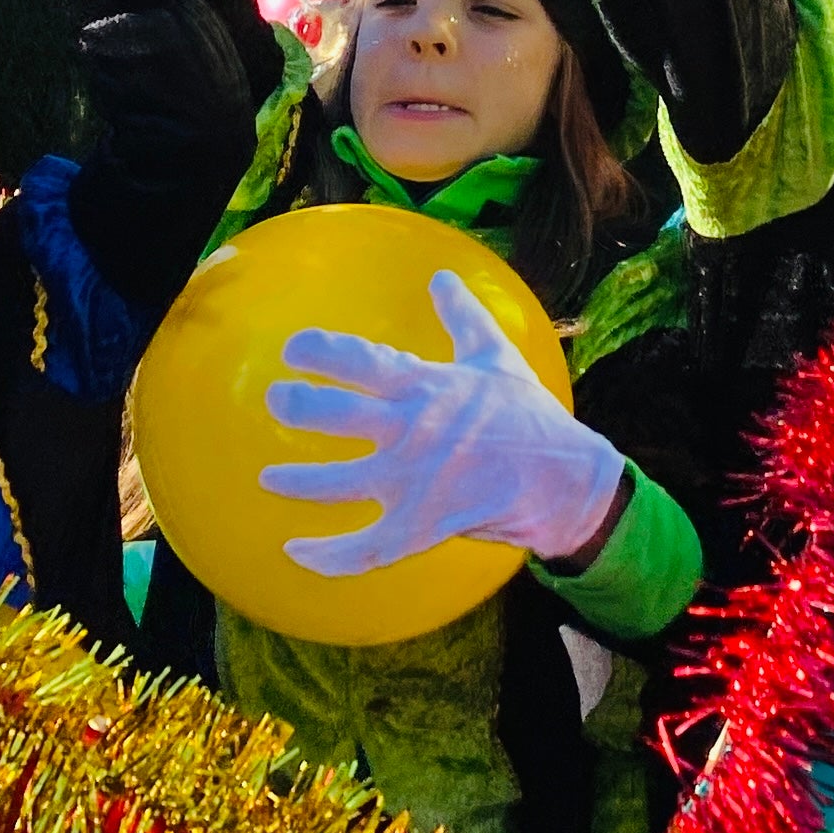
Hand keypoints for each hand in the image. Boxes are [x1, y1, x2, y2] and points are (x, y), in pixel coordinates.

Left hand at [263, 271, 628, 573]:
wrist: (565, 482)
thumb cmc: (531, 417)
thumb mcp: (499, 357)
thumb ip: (464, 317)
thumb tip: (443, 276)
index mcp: (428, 387)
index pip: (362, 360)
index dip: (321, 352)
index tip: (294, 349)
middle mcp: (411, 430)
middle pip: (335, 415)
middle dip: (297, 405)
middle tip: (275, 400)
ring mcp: (412, 482)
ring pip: (336, 484)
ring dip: (296, 482)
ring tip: (268, 479)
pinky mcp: (419, 526)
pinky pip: (363, 548)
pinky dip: (327, 555)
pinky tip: (297, 550)